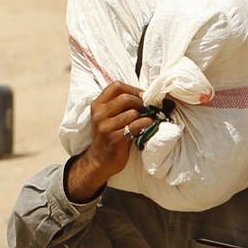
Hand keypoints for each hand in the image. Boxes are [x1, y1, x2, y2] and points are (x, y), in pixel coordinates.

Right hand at [67, 82, 146, 199]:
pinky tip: (149, 125)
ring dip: (145, 115)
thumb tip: (144, 96)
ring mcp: (106, 127)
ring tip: (149, 119)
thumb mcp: (106, 117)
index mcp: (98, 105)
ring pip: (133, 112)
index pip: (116, 86)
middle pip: (126, 98)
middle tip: (148, 108)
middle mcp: (100, 114)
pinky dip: (146, 124)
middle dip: (141, 102)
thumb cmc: (107, 137)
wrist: (99, 161)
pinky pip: (136, 126)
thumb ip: (118, 105)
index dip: (133, 89)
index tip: (143, 95)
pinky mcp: (115, 139)